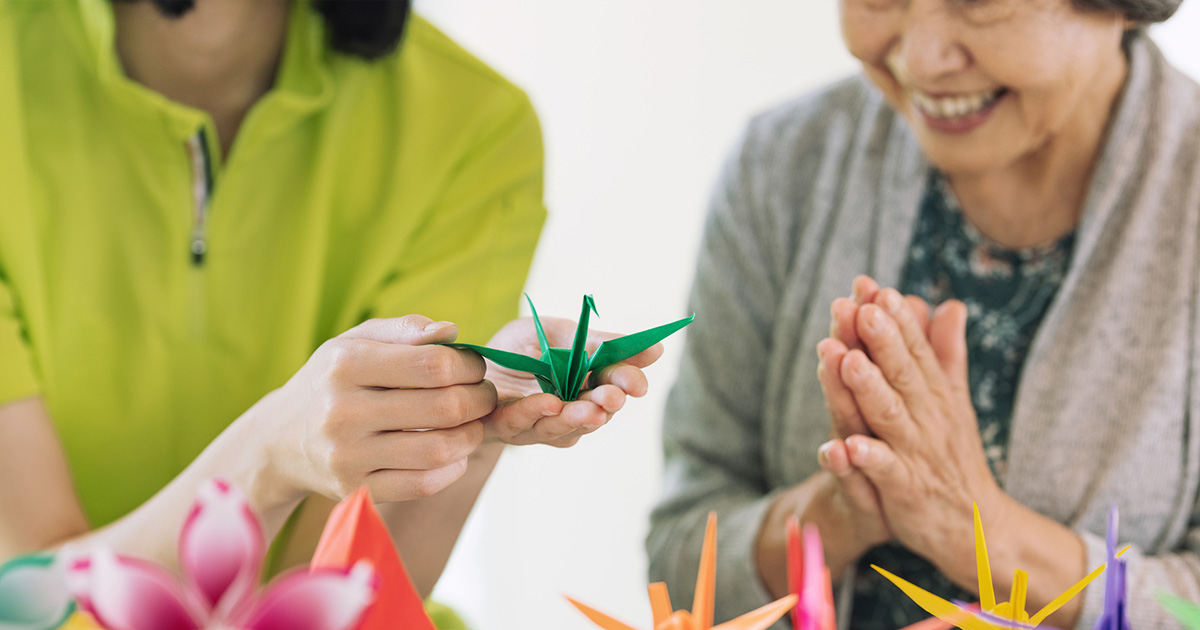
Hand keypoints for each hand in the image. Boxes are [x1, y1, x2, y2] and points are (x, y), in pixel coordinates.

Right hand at [253, 316, 493, 503]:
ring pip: (438, 450)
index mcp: (345, 365)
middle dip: (479, 399)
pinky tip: (454, 454)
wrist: (278, 441)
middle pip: (444, 407)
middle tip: (483, 396)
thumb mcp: (354, 342)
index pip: (433, 364)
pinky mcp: (354, 490)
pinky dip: (451, 469)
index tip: (474, 367)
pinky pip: (421, 485)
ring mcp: (347, 456)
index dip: (469, 365)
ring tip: (472, 425)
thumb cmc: (330, 382)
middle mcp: (342, 411)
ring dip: (471, 436)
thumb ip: (403, 330)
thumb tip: (451, 331)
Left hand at [476, 316, 663, 446]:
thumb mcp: (558, 333)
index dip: (628, 382)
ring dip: (577, 417)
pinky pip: (523, 424)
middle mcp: (569, 410)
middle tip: (616, 397)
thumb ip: (597, 343)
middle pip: (595, 412)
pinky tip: (548, 402)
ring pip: (563, 427)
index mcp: (586, 384)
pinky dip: (536, 413)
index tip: (638, 382)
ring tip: (591, 407)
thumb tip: (657, 349)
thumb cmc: (517, 349)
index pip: (614, 384)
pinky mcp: (507, 427)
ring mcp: (539, 424)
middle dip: (606, 404)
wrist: (468, 363)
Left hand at [828, 288, 1003, 577]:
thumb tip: (951, 304)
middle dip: (882, 340)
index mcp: (936, 394)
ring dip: (868, 388)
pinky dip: (867, 458)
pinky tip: (844, 444)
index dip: (896, 319)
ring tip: (846, 360)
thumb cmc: (954, 457)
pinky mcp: (906, 490)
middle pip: (902, 374)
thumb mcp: (953, 400)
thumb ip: (946, 354)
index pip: (915, 349)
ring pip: (889, 415)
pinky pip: (886, 471)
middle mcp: (928, 418)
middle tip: (861, 307)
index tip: (875, 287)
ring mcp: (917, 453)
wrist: (976, 526)